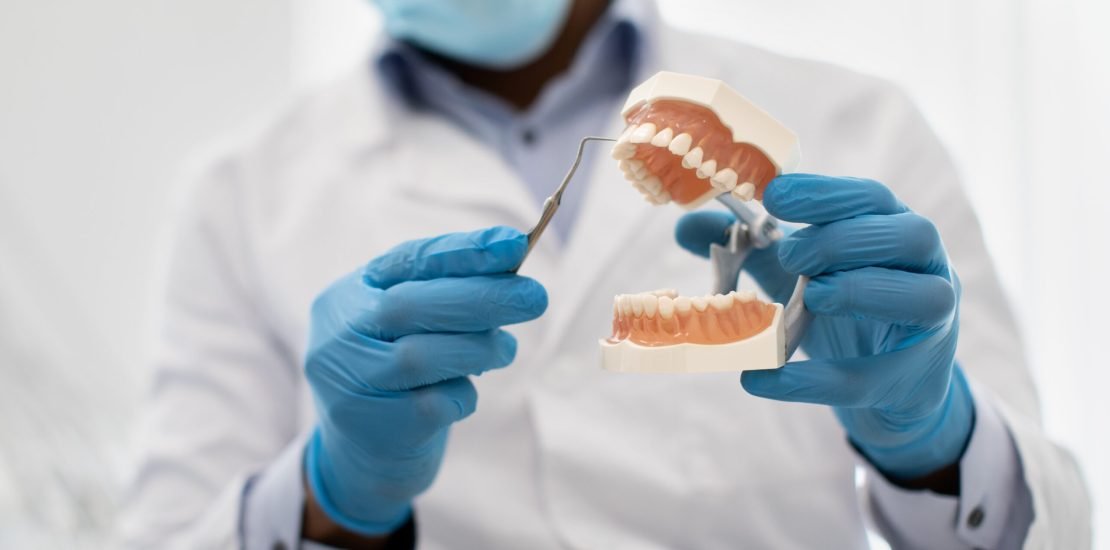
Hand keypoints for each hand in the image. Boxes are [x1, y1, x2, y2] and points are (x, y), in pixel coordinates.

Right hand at [303, 226, 547, 534]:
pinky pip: (433, 405)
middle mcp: (338, 335)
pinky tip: (464, 393)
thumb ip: (448, 292)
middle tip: (535, 296)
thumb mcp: (411, 325)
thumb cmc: (400, 374)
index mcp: (349, 295)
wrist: (364, 454)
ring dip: (478, 348)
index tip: (514, 244)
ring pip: (420, 357)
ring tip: (506, 349)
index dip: (464, 251)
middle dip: (480, 297)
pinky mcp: (374, 428)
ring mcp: (349, 384)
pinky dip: (462, 394)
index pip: (408, 260)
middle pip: (409, 306)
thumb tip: (513, 260)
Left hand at [676, 174, 973, 479]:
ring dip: (862, 291)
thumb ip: (746, 246)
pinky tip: (761, 380)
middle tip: (791, 254)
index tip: (775, 195)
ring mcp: (932, 321)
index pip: (871, 198)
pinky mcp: (912, 378)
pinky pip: (870, 378)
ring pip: (921, 297)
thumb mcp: (792, 272)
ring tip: (813, 296)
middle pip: (909, 235)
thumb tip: (685, 226)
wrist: (888, 381)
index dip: (826, 194)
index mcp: (892, 229)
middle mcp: (924, 267)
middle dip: (844, 240)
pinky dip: (813, 381)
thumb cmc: (843, 305)